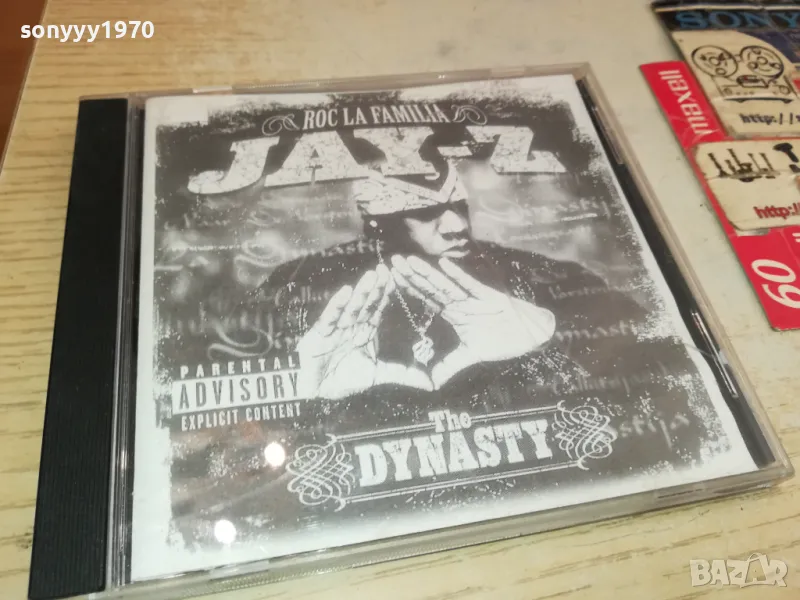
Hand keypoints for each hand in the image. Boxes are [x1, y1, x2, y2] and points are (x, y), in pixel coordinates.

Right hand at [296, 264, 432, 399]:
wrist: (319, 391)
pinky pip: (330, 318)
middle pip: (366, 304)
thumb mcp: (378, 376)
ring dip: (361, 292)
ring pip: (351, 307)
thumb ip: (403, 375)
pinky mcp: (320, 334)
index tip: (396, 279)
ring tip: (371, 276)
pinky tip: (345, 292)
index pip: (377, 309)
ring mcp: (336, 328)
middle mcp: (351, 326)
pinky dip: (337, 306)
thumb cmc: (345, 381)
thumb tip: (430, 383)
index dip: (385, 295)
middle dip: (375, 288)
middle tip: (386, 270)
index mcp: (365, 331)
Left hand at [390, 255, 555, 387]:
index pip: (426, 299)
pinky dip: (458, 275)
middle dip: (412, 275)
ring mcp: (472, 298)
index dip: (409, 289)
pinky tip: (443, 264)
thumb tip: (431, 383)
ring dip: (427, 273)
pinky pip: (471, 285)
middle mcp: (459, 303)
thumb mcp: (472, 356)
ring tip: (409, 260)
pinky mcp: (489, 296)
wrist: (530, 334)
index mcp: (453, 314)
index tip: (390, 278)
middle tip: (392, 261)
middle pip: (430, 287)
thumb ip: (450, 365)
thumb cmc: (501, 340)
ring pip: (445, 284)